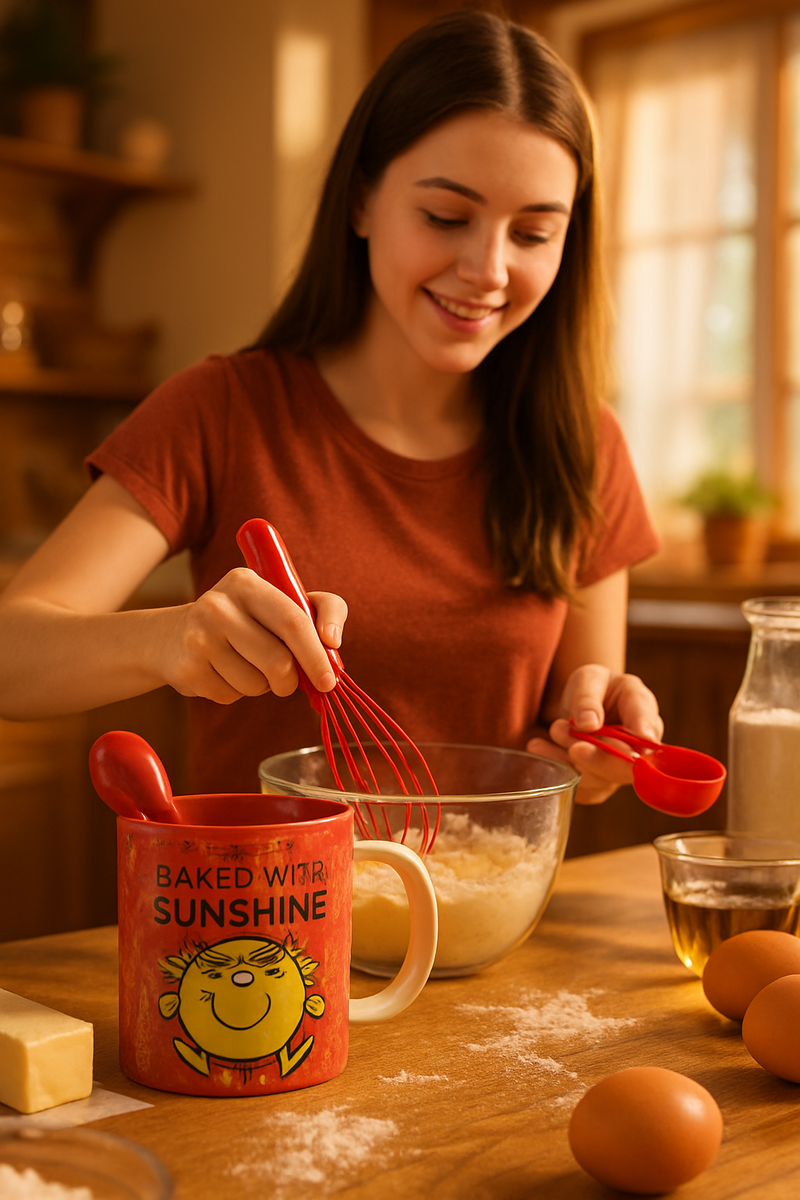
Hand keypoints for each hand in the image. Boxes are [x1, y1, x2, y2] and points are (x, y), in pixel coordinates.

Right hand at [161, 568, 348, 704]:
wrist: (175, 635)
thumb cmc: (248, 619)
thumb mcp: (282, 600)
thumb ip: (322, 609)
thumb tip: (333, 642)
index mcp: (246, 582)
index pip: (292, 621)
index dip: (315, 654)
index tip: (329, 680)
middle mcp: (218, 605)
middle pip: (278, 661)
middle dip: (291, 680)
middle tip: (290, 681)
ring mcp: (198, 637)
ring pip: (256, 684)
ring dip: (262, 686)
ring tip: (248, 666)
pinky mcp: (187, 669)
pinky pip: (231, 696)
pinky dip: (237, 692)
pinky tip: (224, 672)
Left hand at [526, 664, 661, 804]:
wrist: (583, 704)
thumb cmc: (594, 687)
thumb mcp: (588, 679)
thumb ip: (588, 697)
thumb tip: (589, 723)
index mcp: (643, 712)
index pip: (648, 728)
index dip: (644, 735)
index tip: (637, 740)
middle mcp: (639, 747)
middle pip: (628, 766)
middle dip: (600, 759)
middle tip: (576, 747)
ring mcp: (619, 769)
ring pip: (600, 779)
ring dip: (572, 759)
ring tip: (555, 728)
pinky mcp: (598, 783)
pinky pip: (580, 786)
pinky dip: (558, 767)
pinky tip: (540, 747)